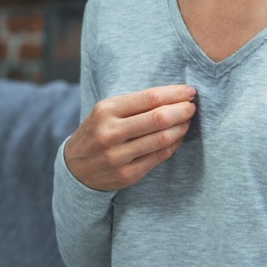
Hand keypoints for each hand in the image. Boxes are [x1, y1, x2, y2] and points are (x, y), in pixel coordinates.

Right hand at [64, 85, 197, 191]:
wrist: (74, 169)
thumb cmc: (97, 132)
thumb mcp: (106, 112)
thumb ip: (135, 104)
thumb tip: (175, 95)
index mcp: (106, 110)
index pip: (150, 97)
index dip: (175, 94)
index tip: (190, 92)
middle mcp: (110, 133)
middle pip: (159, 118)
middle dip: (183, 110)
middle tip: (192, 107)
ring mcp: (117, 156)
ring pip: (162, 138)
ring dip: (182, 127)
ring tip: (187, 121)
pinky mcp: (126, 175)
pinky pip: (159, 157)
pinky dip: (174, 145)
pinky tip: (179, 137)